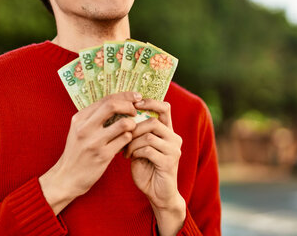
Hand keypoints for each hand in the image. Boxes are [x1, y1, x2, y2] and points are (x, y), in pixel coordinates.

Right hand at [39, 92, 140, 213]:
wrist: (66, 177)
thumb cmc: (77, 152)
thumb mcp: (79, 130)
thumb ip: (95, 117)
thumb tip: (119, 102)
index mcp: (79, 118)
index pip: (106, 99)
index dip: (124, 96)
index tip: (136, 97)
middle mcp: (85, 128)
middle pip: (112, 105)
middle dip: (129, 105)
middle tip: (135, 112)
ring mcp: (94, 142)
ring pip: (123, 124)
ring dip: (132, 124)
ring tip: (131, 129)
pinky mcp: (102, 156)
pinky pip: (124, 140)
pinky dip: (129, 138)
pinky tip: (126, 141)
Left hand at [125, 99, 185, 235]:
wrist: (158, 194)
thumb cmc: (147, 168)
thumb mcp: (141, 146)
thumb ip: (138, 132)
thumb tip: (122, 116)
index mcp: (168, 131)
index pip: (164, 108)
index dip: (150, 102)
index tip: (134, 104)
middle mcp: (174, 138)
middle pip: (153, 122)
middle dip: (134, 129)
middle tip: (124, 138)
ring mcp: (173, 150)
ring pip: (149, 135)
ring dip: (132, 142)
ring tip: (126, 151)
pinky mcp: (169, 162)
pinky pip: (148, 149)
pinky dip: (136, 152)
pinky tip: (131, 158)